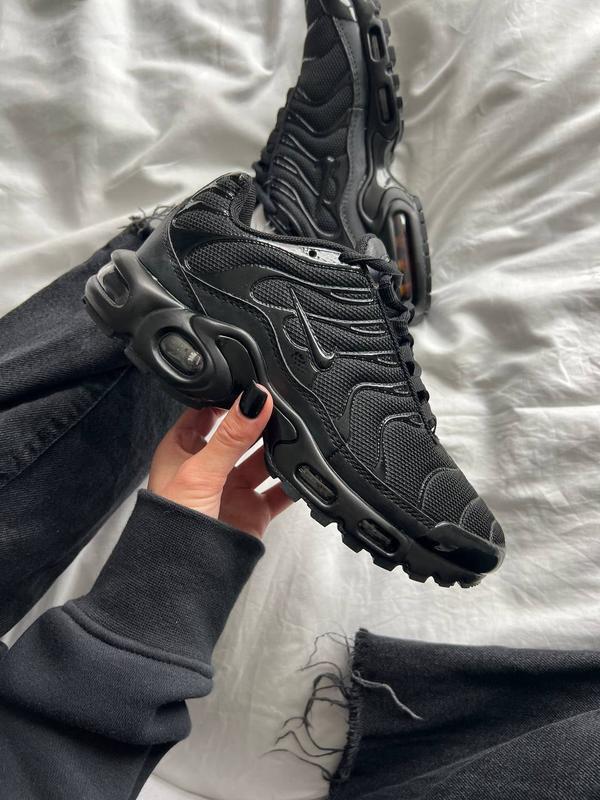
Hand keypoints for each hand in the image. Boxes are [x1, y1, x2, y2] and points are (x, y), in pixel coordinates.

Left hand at [148, 382, 292, 537]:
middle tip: (283, 407)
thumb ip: (230, 436)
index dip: (228, 398)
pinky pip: (279, 491)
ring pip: (262, 460)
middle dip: (260, 423)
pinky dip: (294, 482)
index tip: (254, 384)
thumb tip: (255, 400)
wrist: (184, 577)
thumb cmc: (172, 524)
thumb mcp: (201, 471)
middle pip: (240, 434)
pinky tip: (305, 470)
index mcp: (183, 449)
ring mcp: (232, 488)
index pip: (207, 412)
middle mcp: (208, 466)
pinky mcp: (253, 510)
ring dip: (278, 450)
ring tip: (297, 435)